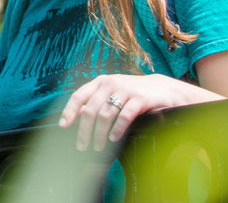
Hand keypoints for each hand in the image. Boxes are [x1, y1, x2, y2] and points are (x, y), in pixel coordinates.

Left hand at [57, 73, 218, 150]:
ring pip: (105, 115)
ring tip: (98, 147)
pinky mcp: (140, 98)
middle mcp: (111, 83)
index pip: (79, 96)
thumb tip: (77, 117)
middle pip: (90, 110)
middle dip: (84, 130)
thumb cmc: (133, 94)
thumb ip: (97, 102)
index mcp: (100, 82)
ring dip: (99, 134)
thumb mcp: (113, 94)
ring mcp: (126, 90)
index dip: (69, 111)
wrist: (164, 88)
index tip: (63, 126)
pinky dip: (117, 129)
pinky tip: (114, 138)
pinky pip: (124, 116)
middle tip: (82, 146)